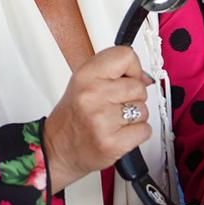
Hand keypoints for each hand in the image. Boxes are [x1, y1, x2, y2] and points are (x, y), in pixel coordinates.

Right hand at [43, 46, 153, 193]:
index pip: (126, 56)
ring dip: (134, 117)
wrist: (58, 148)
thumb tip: (146, 77)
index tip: (125, 78)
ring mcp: (101, 120)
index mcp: (85, 76)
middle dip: (132, 97)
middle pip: (139, 87)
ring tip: (113, 120)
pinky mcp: (112, 143)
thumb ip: (114, 73)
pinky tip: (118, 133)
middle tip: (113, 105)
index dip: (132, 68)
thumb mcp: (85, 82)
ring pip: (143, 110)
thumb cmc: (73, 116)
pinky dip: (136, 134)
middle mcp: (92, 95)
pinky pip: (144, 130)